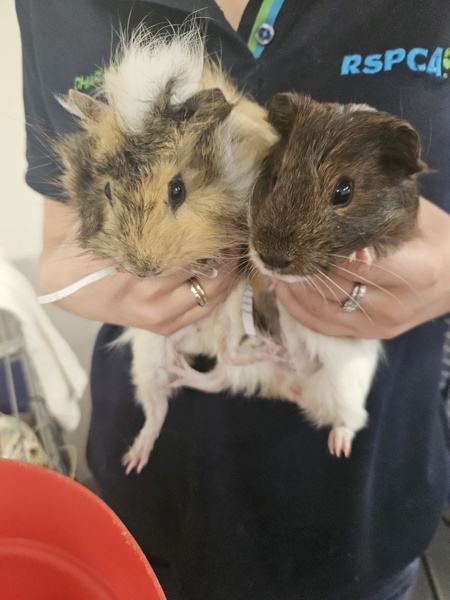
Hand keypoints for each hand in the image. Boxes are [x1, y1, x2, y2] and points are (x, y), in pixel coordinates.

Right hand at [40, 197, 238, 334]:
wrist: (68, 288)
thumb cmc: (90, 249)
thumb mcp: (111, 227)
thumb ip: (143, 218)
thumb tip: (186, 191)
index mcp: (139, 272)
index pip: (194, 252)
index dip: (215, 234)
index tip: (228, 217)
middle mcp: (152, 301)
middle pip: (210, 276)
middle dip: (228, 254)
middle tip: (237, 232)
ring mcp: (161, 320)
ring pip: (212, 296)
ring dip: (228, 274)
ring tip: (233, 250)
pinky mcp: (165, 329)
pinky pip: (204, 310)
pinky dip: (218, 291)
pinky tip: (222, 271)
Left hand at [273, 198, 449, 338]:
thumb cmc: (437, 239)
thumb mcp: (417, 217)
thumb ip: (378, 214)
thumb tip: (329, 202)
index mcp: (415, 269)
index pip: (354, 262)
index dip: (321, 249)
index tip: (296, 233)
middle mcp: (395, 304)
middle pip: (332, 289)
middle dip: (300, 270)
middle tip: (273, 250)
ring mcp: (381, 326)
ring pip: (322, 312)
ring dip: (293, 291)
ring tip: (274, 267)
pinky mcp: (370, 336)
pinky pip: (325, 328)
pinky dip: (299, 310)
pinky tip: (284, 291)